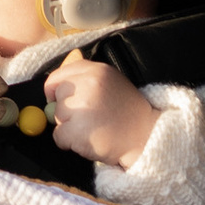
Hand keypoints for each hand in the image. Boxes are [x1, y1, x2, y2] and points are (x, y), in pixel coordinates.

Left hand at [43, 53, 157, 170]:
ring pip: (57, 117)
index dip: (58, 91)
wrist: (147, 138)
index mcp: (96, 70)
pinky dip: (69, 143)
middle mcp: (89, 84)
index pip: (59, 76)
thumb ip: (86, 75)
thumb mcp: (110, 83)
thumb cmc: (127, 113)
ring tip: (93, 129)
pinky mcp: (79, 131)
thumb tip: (67, 61)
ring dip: (69, 127)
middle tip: (89, 119)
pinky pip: (59, 137)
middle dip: (66, 110)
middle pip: (57, 97)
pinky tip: (89, 141)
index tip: (66, 101)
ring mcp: (83, 107)